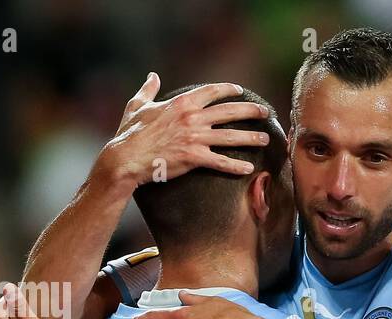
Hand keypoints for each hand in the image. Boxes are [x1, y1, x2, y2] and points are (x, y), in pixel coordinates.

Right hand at [97, 74, 271, 187]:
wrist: (125, 157)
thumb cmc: (130, 132)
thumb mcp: (138, 105)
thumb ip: (148, 90)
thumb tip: (152, 76)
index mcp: (182, 103)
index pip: (212, 91)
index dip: (229, 90)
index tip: (240, 91)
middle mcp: (192, 118)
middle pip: (230, 111)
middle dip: (251, 110)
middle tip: (266, 112)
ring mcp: (195, 138)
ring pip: (231, 137)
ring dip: (251, 138)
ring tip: (266, 140)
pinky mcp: (194, 158)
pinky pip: (221, 162)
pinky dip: (236, 166)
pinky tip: (248, 169)